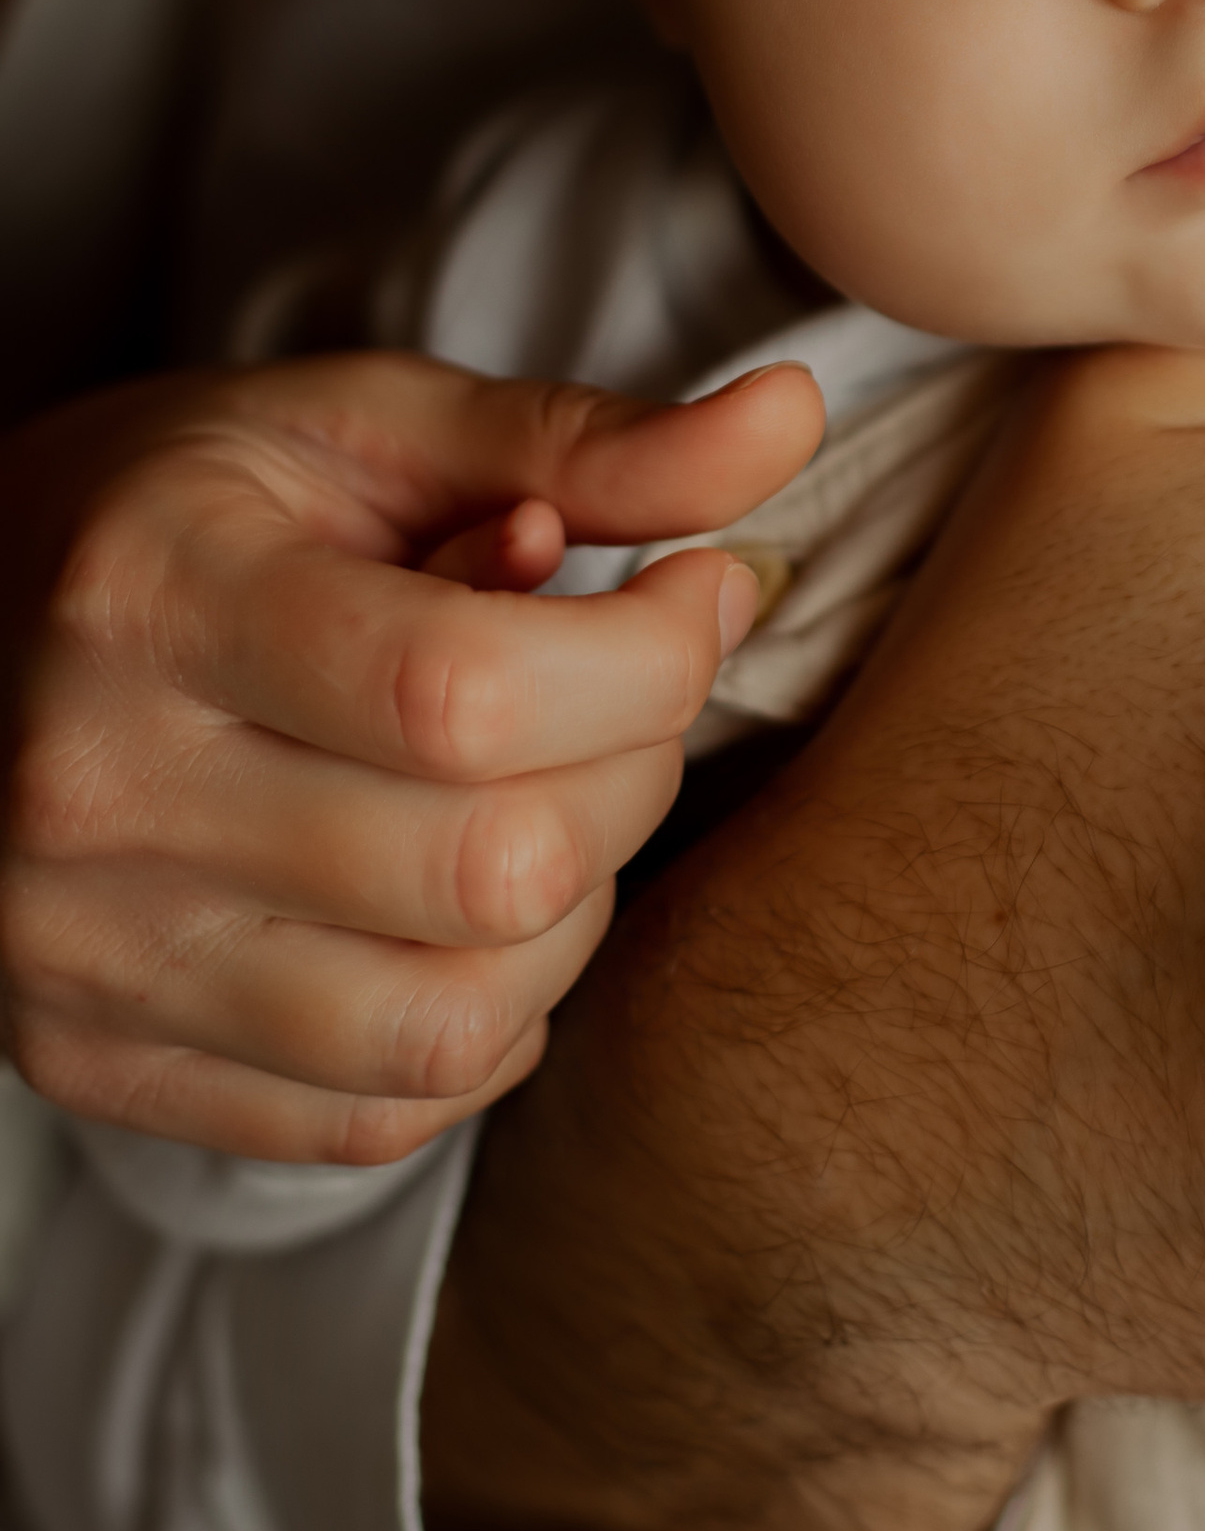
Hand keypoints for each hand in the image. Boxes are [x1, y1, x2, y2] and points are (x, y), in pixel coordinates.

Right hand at [0, 352, 822, 1160]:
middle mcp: (99, 794)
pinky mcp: (95, 1060)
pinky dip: (484, 1026)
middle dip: (633, 772)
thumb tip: (793, 416)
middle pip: (492, 867)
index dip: (652, 655)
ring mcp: (84, 954)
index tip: (694, 591)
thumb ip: (585, 439)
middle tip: (623, 691)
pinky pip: (378, 1114)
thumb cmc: (188, 508)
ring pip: (457, 1021)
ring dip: (573, 917)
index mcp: (155, 597)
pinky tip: (467, 910)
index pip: (471, 692)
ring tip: (550, 802)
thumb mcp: (367, 425)